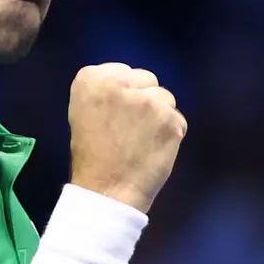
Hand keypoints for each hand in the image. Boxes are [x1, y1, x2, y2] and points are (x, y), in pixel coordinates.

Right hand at [66, 64, 186, 214]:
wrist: (106, 192)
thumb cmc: (93, 156)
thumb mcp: (85, 112)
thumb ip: (108, 91)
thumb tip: (135, 82)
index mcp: (90, 78)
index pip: (124, 72)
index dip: (124, 96)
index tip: (115, 118)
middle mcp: (119, 83)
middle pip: (147, 80)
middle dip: (144, 100)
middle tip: (130, 131)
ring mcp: (147, 100)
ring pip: (166, 98)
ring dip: (159, 117)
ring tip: (141, 142)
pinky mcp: (170, 119)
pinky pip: (178, 120)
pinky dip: (171, 135)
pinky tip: (154, 151)